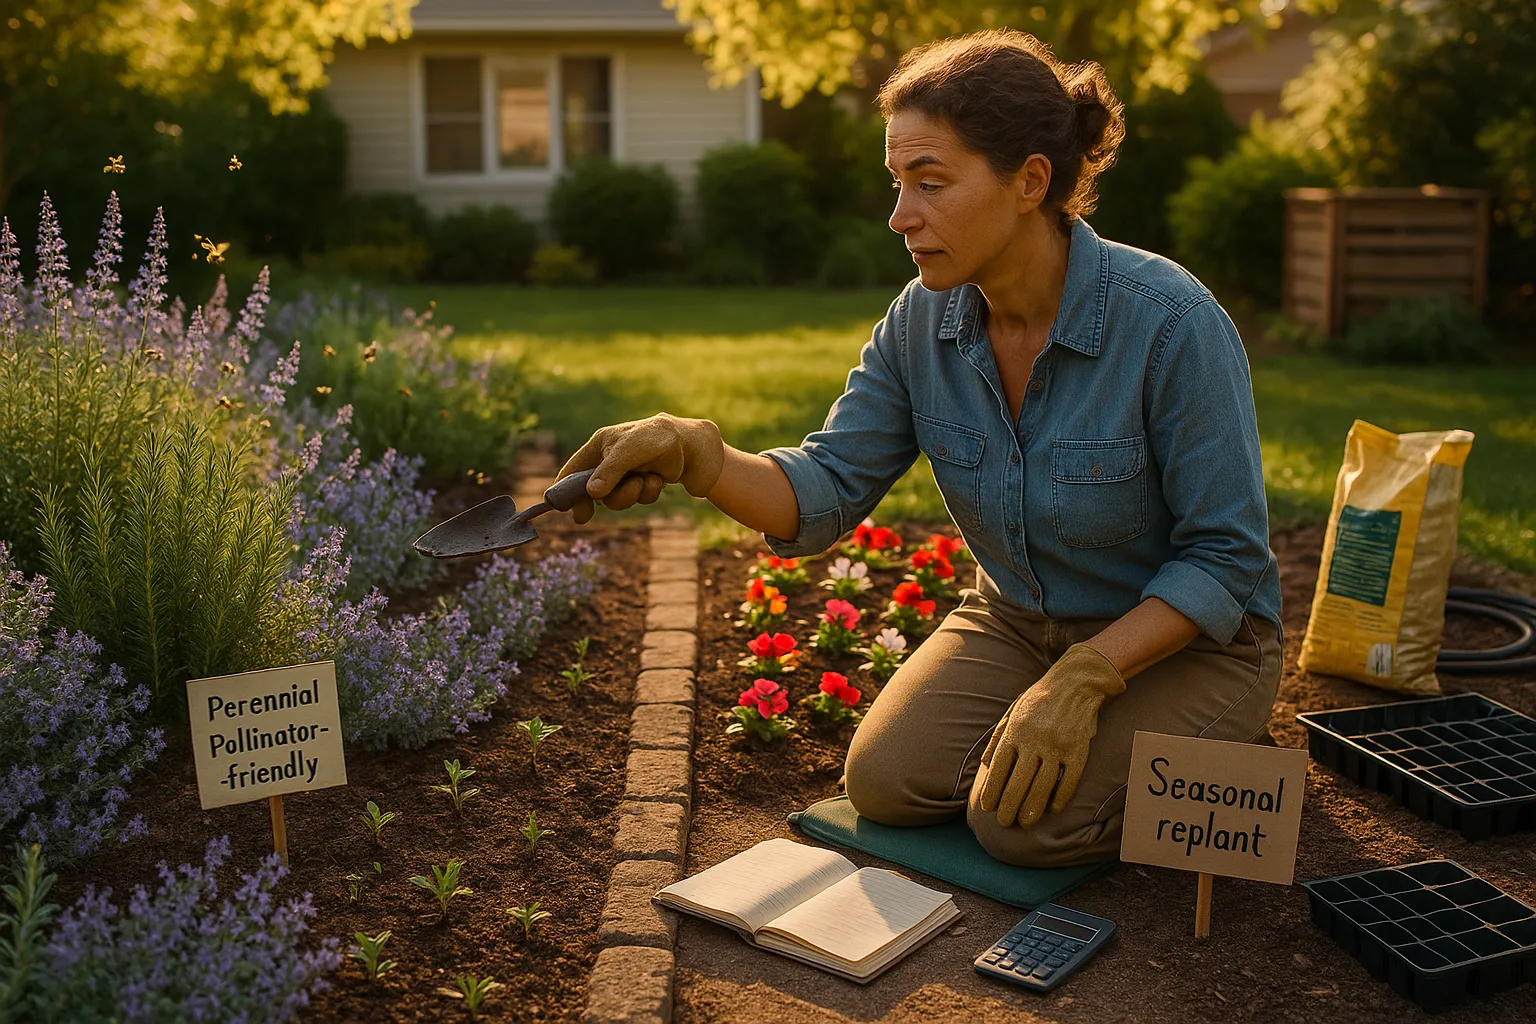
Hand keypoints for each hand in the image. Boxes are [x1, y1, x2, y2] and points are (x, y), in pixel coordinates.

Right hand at [556, 413, 724, 523]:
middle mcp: (611, 459)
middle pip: (593, 492)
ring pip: (616, 499)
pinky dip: (647, 492)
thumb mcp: (628, 452)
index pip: (572, 470)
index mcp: (600, 446)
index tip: (561, 509)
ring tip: (645, 481)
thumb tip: (591, 493)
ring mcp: (627, 472)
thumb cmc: (657, 439)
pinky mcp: (643, 481)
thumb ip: (609, 471)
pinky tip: (658, 479)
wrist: (693, 445)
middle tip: (602, 507)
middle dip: (607, 498)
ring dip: (630, 495)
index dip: (564, 490)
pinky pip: (637, 498)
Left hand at [975, 643, 1124, 827]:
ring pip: (1043, 785)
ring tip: (1025, 823)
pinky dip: (1061, 796)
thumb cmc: (1039, 698)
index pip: (998, 768)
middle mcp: (1034, 740)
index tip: (987, 807)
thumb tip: (984, 765)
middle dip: (1009, 806)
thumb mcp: (1013, 712)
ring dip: (1032, 808)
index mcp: (1015, 731)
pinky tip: (1054, 809)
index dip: (992, 790)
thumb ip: (998, 738)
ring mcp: (1058, 746)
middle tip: (1004, 823)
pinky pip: (1070, 779)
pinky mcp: (1079, 750)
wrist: (1075, 682)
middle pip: (1019, 782)